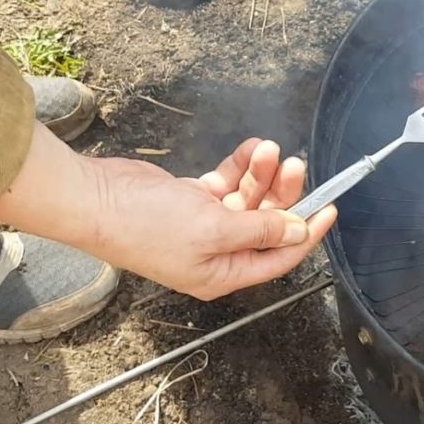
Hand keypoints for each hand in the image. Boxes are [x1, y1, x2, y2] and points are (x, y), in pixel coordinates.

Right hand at [88, 138, 336, 299]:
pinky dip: (241, 166)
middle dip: (283, 193)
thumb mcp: (213, 230)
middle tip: (295, 164)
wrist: (94, 199)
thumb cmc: (144, 225)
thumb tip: (297, 231)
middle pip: (267, 223)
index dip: (307, 233)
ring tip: (269, 149)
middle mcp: (218, 253)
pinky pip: (228, 182)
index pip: (279, 257)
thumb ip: (259, 230)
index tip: (329, 207)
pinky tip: (251, 149)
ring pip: (250, 199)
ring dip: (262, 174)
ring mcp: (205, 225)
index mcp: (223, 273)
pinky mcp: (193, 200)